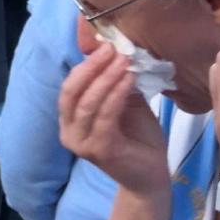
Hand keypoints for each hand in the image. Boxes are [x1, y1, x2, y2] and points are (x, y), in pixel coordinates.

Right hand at [59, 44, 170, 195]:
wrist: (149, 175)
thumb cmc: (137, 137)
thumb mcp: (125, 102)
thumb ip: (116, 82)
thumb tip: (117, 49)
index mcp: (71, 119)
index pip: (70, 85)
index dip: (86, 63)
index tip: (107, 43)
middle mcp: (69, 132)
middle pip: (72, 91)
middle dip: (92, 67)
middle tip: (112, 48)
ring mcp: (81, 143)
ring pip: (88, 103)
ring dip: (106, 77)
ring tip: (123, 60)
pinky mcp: (99, 150)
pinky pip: (105, 116)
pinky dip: (117, 94)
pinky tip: (129, 79)